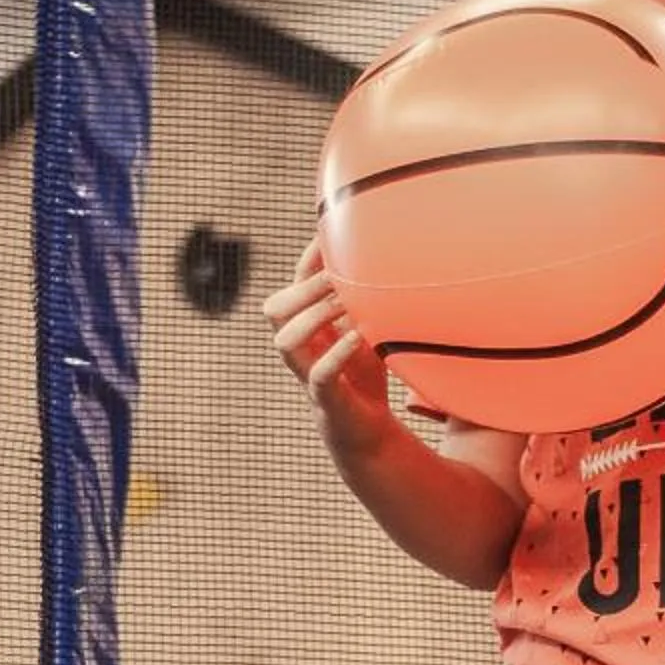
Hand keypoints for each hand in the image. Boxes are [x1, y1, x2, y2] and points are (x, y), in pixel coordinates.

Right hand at [262, 243, 392, 447]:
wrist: (368, 430)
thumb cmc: (363, 376)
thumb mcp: (366, 330)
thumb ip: (366, 300)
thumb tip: (388, 259)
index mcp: (307, 327)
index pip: (295, 284)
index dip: (307, 259)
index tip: (329, 234)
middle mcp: (300, 349)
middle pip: (276, 309)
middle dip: (305, 289)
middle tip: (340, 277)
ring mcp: (308, 374)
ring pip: (285, 340)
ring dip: (314, 318)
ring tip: (346, 305)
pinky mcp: (326, 399)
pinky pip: (319, 375)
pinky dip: (337, 354)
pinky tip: (359, 337)